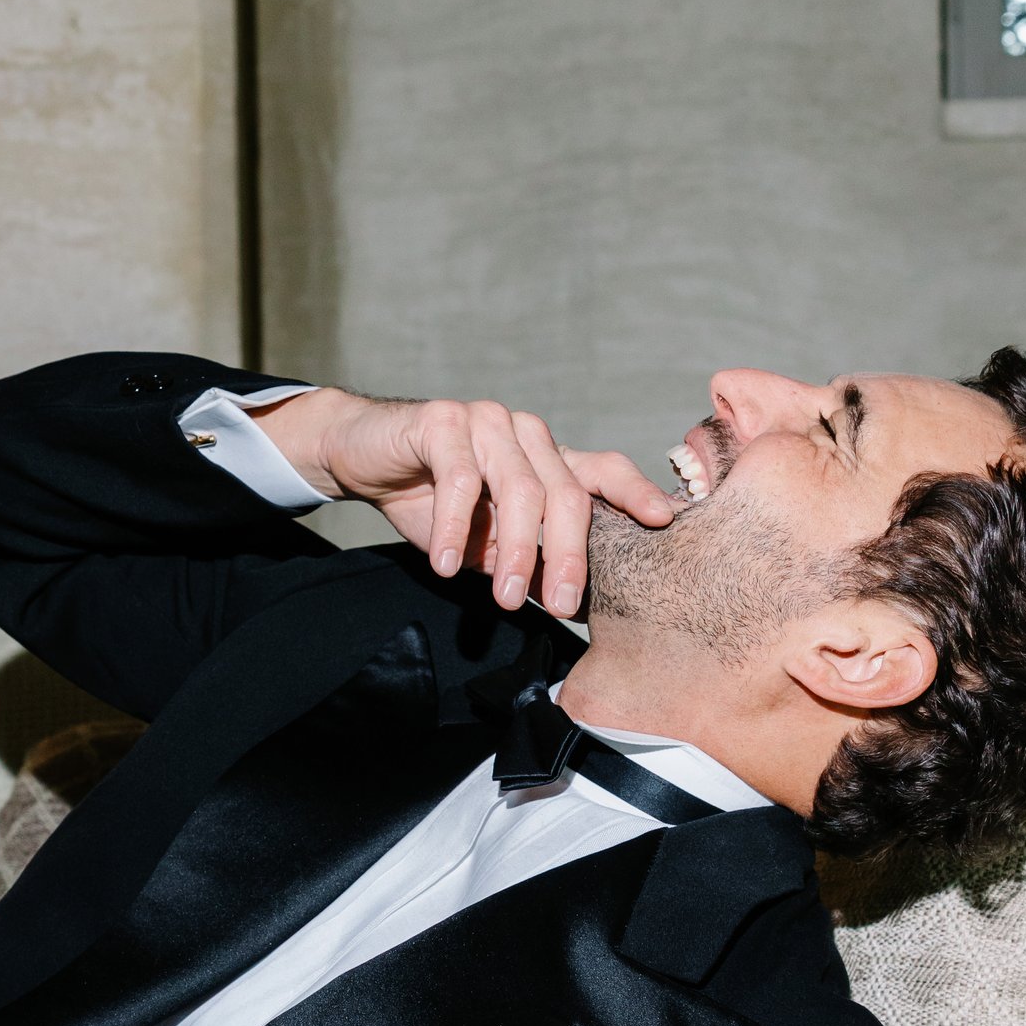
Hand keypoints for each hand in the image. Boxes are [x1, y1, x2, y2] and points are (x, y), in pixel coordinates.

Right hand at [253, 387, 674, 617]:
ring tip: (504, 598)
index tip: (662, 523)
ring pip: (519, 488)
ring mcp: (487, 420)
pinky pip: (461, 478)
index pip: (602, 470)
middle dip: (567, 554)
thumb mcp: (486, 539)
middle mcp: (526, 433)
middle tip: (563, 605)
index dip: (634, 492)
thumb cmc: (431, 500)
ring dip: (514, 550)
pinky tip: (448, 566)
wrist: (364, 458)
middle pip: (564, 493)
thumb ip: (525, 558)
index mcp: (546, 456)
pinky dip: (456, 528)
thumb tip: (565, 601)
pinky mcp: (443, 420)